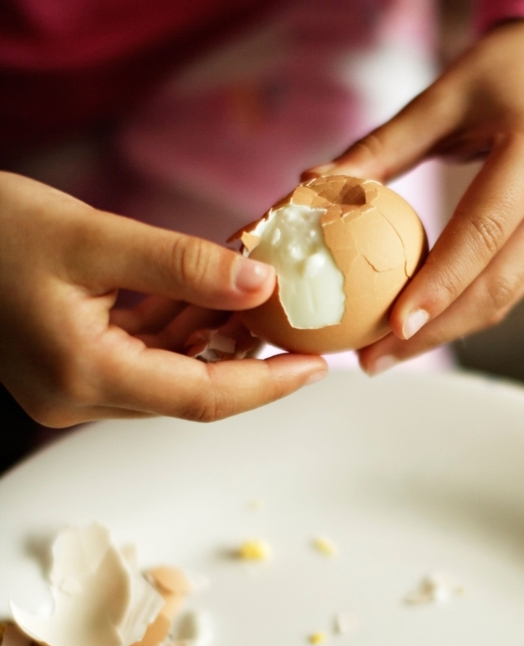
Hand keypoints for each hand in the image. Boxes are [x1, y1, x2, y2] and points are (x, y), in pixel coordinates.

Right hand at [0, 172, 326, 426]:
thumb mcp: (93, 235)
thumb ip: (183, 265)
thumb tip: (262, 284)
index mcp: (86, 373)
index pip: (204, 397)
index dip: (268, 385)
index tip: (316, 368)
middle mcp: (80, 397)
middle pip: (192, 390)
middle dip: (246, 355)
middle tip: (290, 317)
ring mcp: (73, 389)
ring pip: (170, 374)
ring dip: (212, 337)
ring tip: (250, 293)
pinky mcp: (71, 372)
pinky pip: (143, 360)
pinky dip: (178, 331)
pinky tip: (201, 296)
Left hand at [303, 21, 523, 373]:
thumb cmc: (494, 77)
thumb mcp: (436, 100)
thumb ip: (378, 148)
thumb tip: (308, 184)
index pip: (482, 234)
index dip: (439, 286)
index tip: (394, 328)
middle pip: (498, 285)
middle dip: (436, 332)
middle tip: (377, 359)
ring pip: (506, 297)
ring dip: (447, 332)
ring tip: (388, 354)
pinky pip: (508, 286)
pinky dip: (463, 312)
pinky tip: (421, 327)